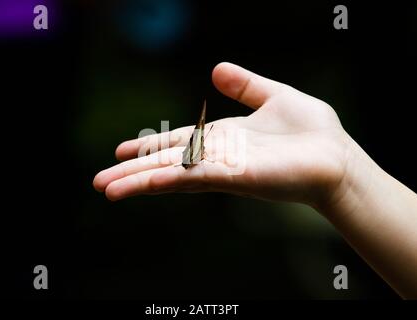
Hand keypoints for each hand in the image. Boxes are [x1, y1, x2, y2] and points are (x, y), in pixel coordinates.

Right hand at [93, 62, 352, 206]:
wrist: (338, 156)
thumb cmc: (312, 130)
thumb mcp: (274, 95)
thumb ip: (245, 84)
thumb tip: (215, 69)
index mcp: (222, 138)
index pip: (176, 142)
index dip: (147, 147)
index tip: (119, 151)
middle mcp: (217, 156)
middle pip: (167, 163)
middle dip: (133, 172)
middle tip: (99, 182)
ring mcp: (226, 169)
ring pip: (174, 175)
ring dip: (140, 182)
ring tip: (107, 189)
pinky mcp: (239, 177)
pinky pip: (199, 177)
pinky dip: (172, 180)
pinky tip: (148, 182)